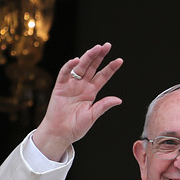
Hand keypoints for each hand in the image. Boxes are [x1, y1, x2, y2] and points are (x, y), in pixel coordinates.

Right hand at [33, 43, 123, 160]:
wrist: (60, 133)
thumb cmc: (76, 127)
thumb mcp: (92, 116)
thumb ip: (103, 106)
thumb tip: (119, 99)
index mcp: (91, 93)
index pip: (103, 77)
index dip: (110, 68)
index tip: (120, 60)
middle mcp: (82, 86)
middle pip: (92, 68)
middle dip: (99, 56)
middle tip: (107, 45)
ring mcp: (71, 86)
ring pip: (80, 68)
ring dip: (88, 57)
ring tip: (96, 48)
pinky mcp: (59, 87)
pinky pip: (64, 74)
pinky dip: (69, 66)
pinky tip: (76, 60)